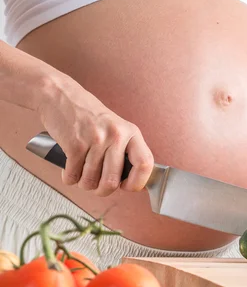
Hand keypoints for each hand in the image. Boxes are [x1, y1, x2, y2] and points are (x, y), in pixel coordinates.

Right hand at [37, 73, 153, 195]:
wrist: (60, 96)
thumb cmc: (89, 115)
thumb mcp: (117, 127)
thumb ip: (125, 150)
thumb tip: (130, 180)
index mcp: (131, 132)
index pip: (145, 164)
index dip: (137, 182)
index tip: (127, 186)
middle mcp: (116, 136)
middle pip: (112, 181)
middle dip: (102, 190)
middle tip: (97, 186)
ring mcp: (95, 140)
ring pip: (90, 181)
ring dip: (83, 183)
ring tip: (81, 173)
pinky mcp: (74, 145)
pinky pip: (73, 176)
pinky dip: (69, 177)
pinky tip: (69, 169)